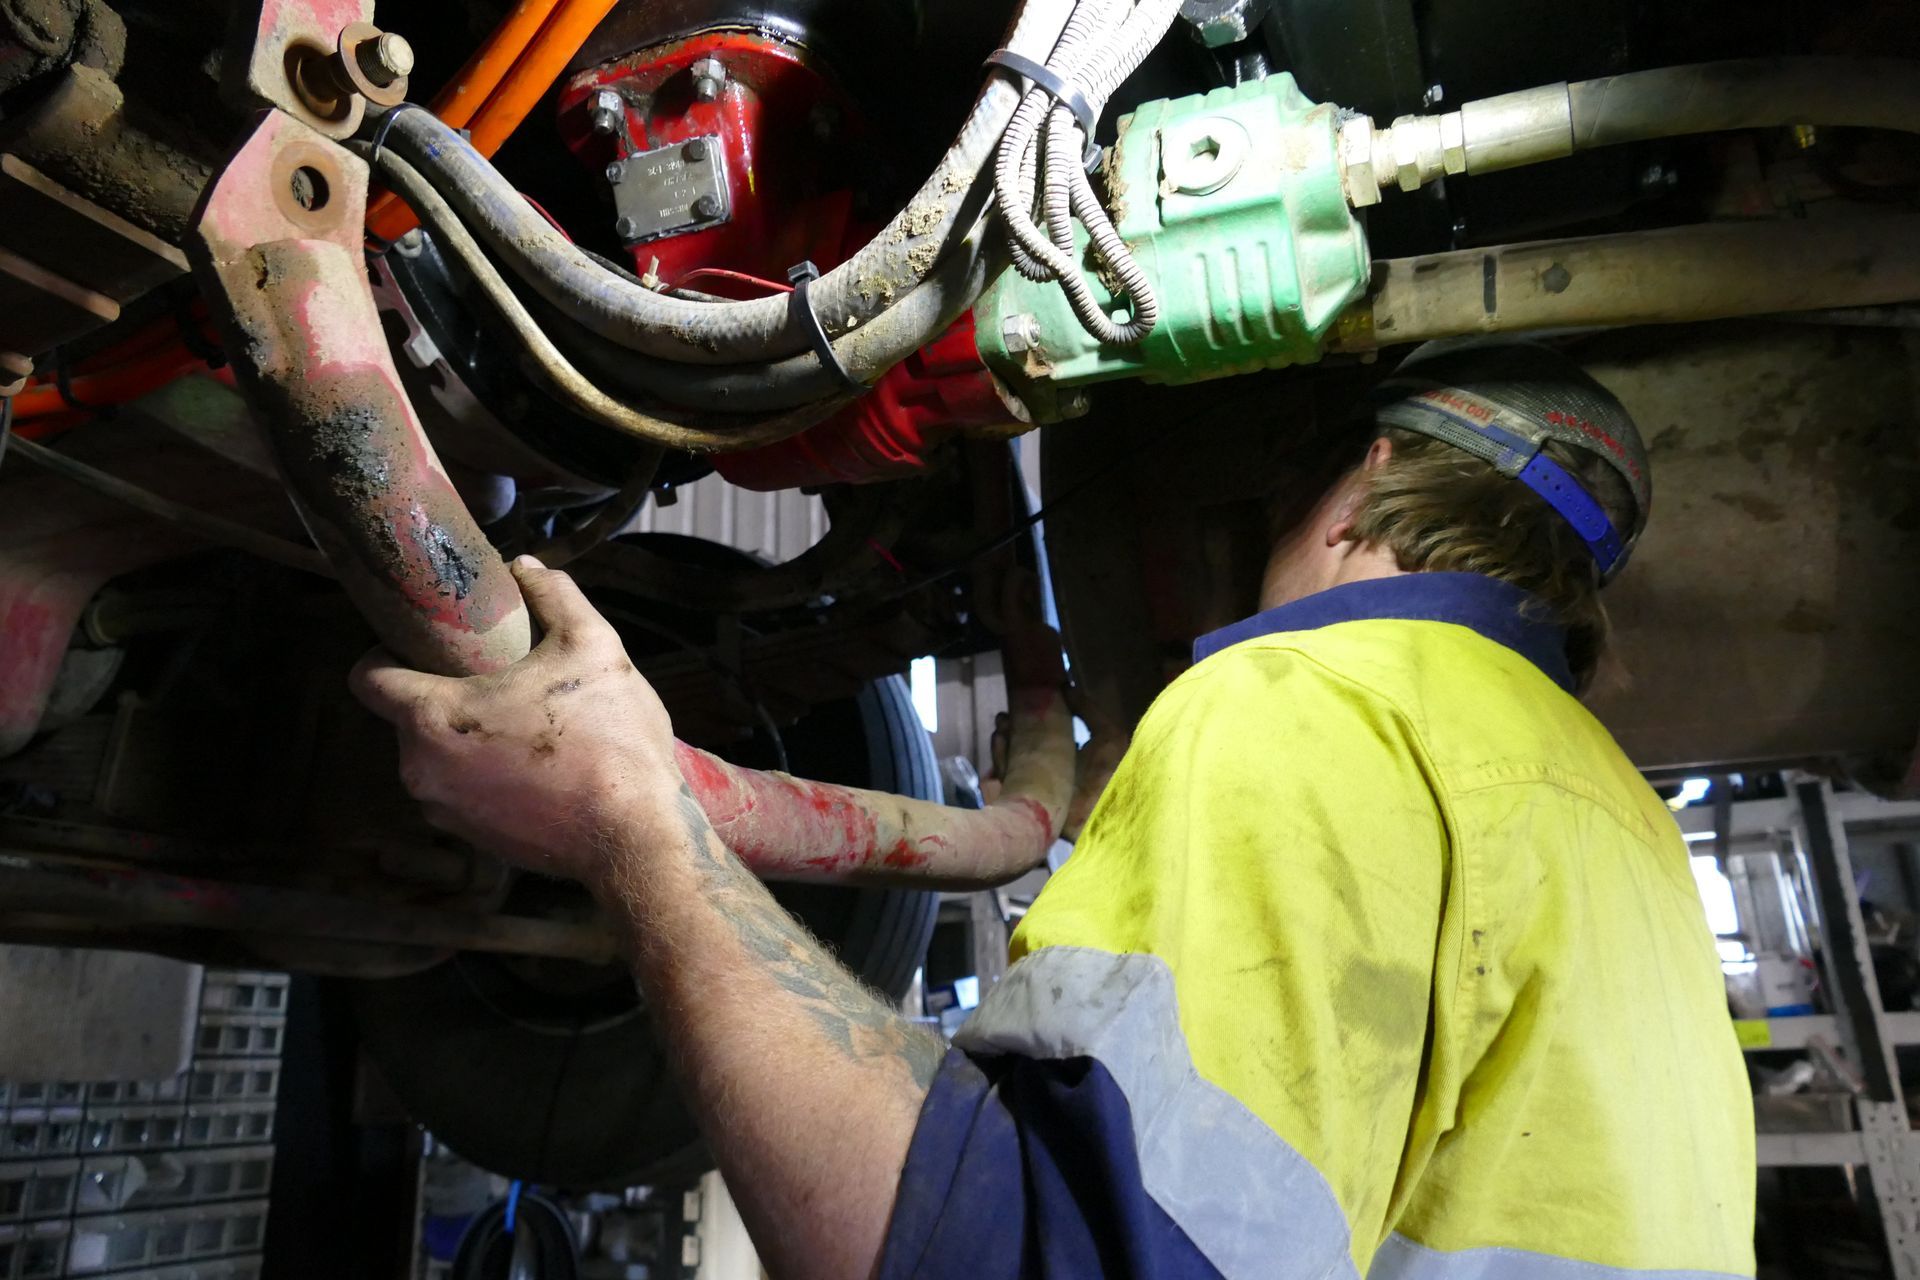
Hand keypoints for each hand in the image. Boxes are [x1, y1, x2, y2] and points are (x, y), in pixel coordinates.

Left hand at [350, 556, 681, 887]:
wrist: (635, 837)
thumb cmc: (610, 742)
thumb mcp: (593, 647)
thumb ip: (554, 596)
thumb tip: (527, 568)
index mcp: (434, 718)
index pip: (367, 678)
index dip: (387, 651)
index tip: (427, 642)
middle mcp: (423, 771)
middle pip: (410, 717)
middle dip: (446, 694)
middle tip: (500, 678)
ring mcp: (447, 813)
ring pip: (439, 758)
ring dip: (469, 737)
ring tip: (526, 722)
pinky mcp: (475, 842)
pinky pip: (466, 793)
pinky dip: (489, 775)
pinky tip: (539, 765)